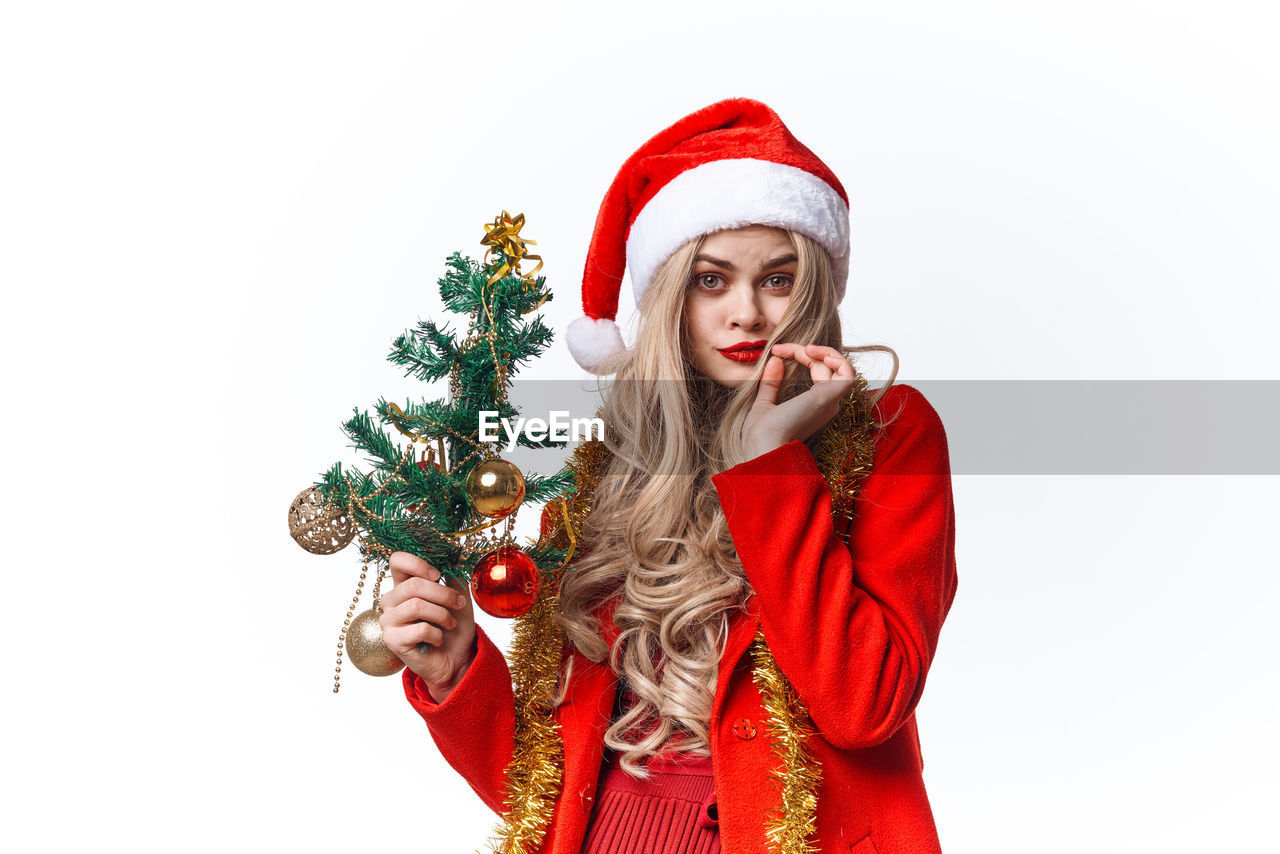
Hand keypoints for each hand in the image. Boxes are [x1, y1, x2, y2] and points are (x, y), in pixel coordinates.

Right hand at [379, 551, 476, 701]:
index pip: (397, 561)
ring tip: (450, 624)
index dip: (418, 563)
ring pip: (416, 606)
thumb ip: (452, 576)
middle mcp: (391, 600)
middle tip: (459, 604)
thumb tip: (452, 556)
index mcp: (404, 585)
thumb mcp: (459, 596)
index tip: (438, 575)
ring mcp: (388, 620)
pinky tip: (438, 640)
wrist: (456, 658)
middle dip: (443, 594)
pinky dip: (437, 634)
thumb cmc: (453, 626)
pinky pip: (419, 629)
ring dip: (442, 615)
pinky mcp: (391, 640)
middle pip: (413, 585)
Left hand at [741, 343, 855, 459]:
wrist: (762, 448)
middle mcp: (826, 404)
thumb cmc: (761, 436)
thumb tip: (775, 360)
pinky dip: (838, 359)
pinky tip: (818, 353)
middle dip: (804, 351)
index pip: (816, 370)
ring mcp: (829, 401)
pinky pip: (847, 373)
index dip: (799, 354)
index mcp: (813, 406)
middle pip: (826, 366)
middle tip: (779, 349)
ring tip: (803, 348)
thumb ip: (771, 383)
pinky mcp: (829, 398)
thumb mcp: (764, 403)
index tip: (776, 351)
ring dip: (823, 351)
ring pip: (839, 366)